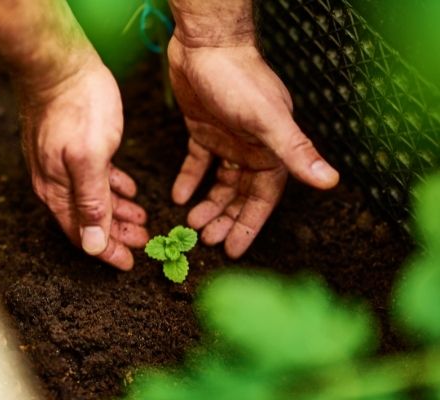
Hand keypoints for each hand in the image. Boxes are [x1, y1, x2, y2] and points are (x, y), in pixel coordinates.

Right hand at [19, 57, 147, 269]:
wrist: (58, 63)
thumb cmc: (75, 106)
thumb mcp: (89, 157)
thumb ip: (91, 202)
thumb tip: (92, 245)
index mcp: (57, 190)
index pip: (82, 234)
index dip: (107, 251)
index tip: (130, 264)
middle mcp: (55, 182)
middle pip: (88, 220)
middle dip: (117, 234)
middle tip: (144, 241)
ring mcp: (61, 164)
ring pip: (93, 200)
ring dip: (118, 212)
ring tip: (141, 219)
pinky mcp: (71, 147)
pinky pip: (94, 178)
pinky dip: (113, 188)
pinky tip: (128, 190)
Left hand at [168, 36, 338, 257]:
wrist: (207, 45)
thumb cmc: (239, 80)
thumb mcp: (267, 120)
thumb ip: (295, 151)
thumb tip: (331, 181)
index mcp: (270, 152)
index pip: (262, 199)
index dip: (249, 226)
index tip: (232, 250)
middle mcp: (251, 150)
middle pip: (240, 196)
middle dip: (225, 219)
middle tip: (205, 240)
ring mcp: (227, 141)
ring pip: (219, 183)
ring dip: (208, 204)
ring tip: (191, 223)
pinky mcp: (203, 130)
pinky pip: (197, 162)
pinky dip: (189, 178)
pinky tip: (178, 196)